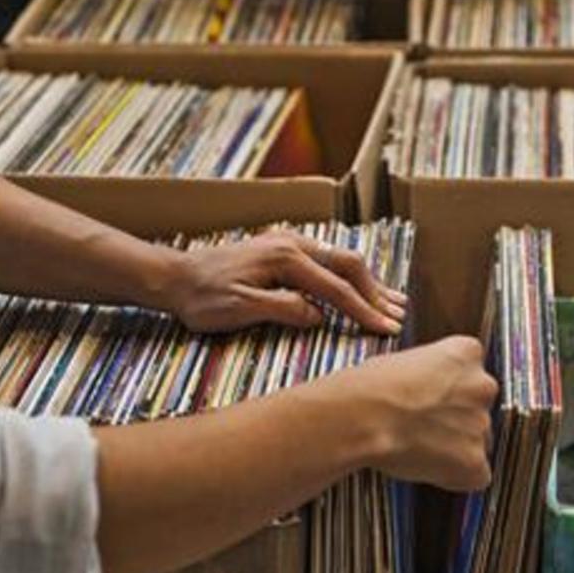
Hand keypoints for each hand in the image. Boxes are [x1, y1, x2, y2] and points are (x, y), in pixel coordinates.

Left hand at [160, 229, 406, 333]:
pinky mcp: (283, 249)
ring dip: (367, 282)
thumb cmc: (203, 298)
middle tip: (398, 316)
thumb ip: (284, 309)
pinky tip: (359, 286)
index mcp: (285, 259)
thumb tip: (320, 315)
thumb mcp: (240, 309)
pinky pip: (326, 259)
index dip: (363, 311)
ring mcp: (288, 243)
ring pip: (340, 260)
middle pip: (348, 266)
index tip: (386, 329)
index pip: (336, 288)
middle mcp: (292, 244)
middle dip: (376, 292)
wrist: (175, 278)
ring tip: (392, 301)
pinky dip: (348, 276)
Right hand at [346, 336, 497, 491]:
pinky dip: (455, 477)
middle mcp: (483, 387)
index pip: (472, 373)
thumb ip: (431, 374)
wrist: (363, 416)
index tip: (431, 398)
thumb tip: (426, 392)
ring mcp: (482, 426)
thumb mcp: (407, 359)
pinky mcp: (474, 462)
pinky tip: (427, 467)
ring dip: (455, 447)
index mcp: (467, 353)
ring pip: (477, 442)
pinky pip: (475, 475)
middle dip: (457, 420)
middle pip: (477, 409)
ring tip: (418, 446)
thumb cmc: (372, 387)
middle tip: (424, 426)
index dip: (448, 391)